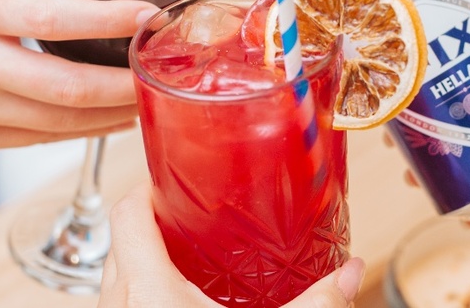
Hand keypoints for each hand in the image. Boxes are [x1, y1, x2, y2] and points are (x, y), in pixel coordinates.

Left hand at [99, 182, 365, 307]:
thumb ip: (317, 304)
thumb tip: (353, 271)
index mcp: (148, 292)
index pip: (127, 213)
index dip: (147, 184)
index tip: (175, 174)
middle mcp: (121, 305)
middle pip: (121, 238)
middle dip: (154, 217)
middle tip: (193, 207)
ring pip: (116, 272)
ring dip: (145, 253)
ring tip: (188, 246)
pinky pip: (122, 300)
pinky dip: (143, 286)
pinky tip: (181, 295)